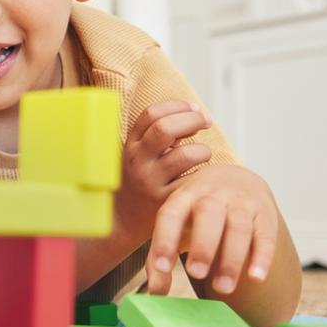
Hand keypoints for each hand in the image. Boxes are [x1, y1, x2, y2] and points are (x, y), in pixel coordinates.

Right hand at [116, 101, 212, 235]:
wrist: (120, 220)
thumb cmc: (135, 181)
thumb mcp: (135, 155)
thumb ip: (155, 136)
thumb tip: (192, 113)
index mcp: (130, 145)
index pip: (151, 114)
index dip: (177, 106)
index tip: (192, 108)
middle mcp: (137, 161)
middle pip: (166, 128)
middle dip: (192, 120)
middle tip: (206, 122)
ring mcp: (150, 182)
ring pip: (185, 155)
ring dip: (203, 150)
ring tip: (203, 154)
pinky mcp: (165, 201)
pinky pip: (193, 182)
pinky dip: (204, 175)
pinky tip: (203, 176)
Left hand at [146, 164, 278, 296]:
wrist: (235, 179)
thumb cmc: (196, 211)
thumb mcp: (175, 224)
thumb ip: (161, 256)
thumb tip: (155, 293)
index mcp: (183, 197)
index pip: (170, 215)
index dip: (164, 240)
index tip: (162, 268)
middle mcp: (212, 195)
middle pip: (208, 214)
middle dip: (202, 245)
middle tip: (196, 273)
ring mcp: (241, 203)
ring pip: (238, 227)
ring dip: (231, 259)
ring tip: (223, 288)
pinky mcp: (265, 215)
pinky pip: (266, 235)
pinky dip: (262, 257)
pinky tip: (256, 278)